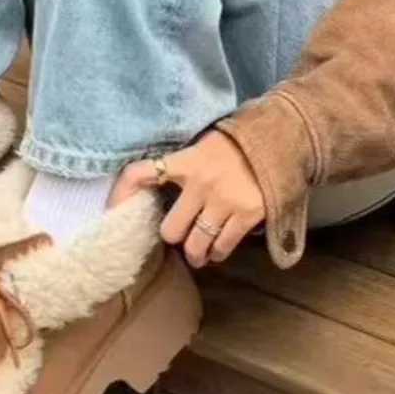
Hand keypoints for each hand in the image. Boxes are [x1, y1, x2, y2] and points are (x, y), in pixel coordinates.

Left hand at [111, 131, 265, 267]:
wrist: (282, 139)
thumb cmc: (239, 143)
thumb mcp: (204, 144)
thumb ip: (183, 164)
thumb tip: (157, 184)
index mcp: (186, 161)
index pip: (141, 173)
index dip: (121, 193)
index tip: (112, 210)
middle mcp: (200, 183)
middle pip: (170, 229)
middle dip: (174, 236)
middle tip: (180, 235)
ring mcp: (224, 201)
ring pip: (196, 244)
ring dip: (196, 253)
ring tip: (198, 254)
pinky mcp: (247, 214)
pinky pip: (223, 246)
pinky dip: (218, 252)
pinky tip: (217, 250)